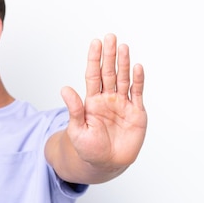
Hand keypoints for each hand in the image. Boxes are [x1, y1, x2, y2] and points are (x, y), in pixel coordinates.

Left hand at [60, 33, 146, 168]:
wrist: (105, 165)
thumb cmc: (88, 149)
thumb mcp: (77, 130)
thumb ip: (74, 109)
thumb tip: (64, 88)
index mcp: (92, 102)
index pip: (93, 75)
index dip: (94, 59)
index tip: (95, 43)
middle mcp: (107, 100)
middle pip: (109, 73)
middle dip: (109, 55)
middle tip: (111, 37)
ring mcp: (122, 105)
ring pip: (123, 79)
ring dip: (124, 64)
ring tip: (123, 47)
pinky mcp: (136, 113)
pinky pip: (137, 94)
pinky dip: (138, 80)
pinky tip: (137, 67)